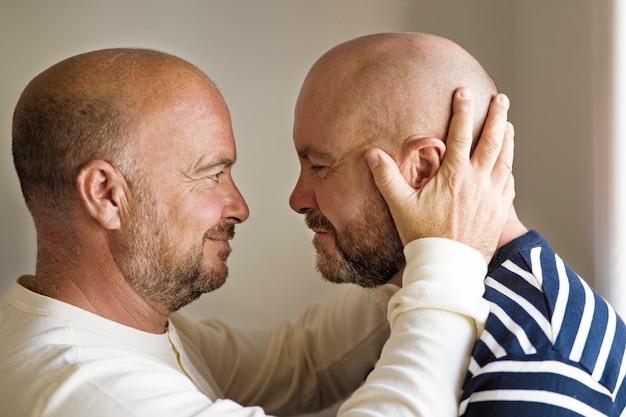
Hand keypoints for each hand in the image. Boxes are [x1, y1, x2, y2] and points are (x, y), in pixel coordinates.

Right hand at [364, 87, 513, 261]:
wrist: (449, 268)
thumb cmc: (423, 237)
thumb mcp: (400, 205)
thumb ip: (386, 177)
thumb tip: (371, 154)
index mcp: (454, 175)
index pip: (461, 133)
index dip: (462, 110)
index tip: (463, 92)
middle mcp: (479, 181)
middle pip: (492, 140)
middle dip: (496, 115)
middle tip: (500, 98)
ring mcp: (493, 196)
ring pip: (505, 158)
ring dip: (507, 138)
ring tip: (507, 124)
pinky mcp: (500, 211)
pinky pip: (509, 181)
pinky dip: (508, 166)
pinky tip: (506, 163)